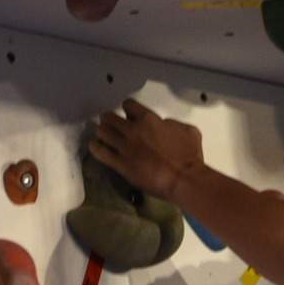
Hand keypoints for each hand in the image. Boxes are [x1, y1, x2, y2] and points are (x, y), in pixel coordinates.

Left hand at [89, 99, 208, 199]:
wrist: (183, 178)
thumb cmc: (190, 155)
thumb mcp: (188, 130)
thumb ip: (172, 124)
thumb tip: (164, 125)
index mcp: (150, 119)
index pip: (129, 105)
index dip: (127, 108)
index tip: (128, 113)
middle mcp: (133, 130)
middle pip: (110, 118)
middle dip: (108, 119)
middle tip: (108, 122)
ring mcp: (125, 147)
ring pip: (103, 133)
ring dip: (101, 132)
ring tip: (102, 134)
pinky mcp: (120, 164)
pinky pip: (101, 153)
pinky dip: (95, 147)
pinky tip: (94, 145)